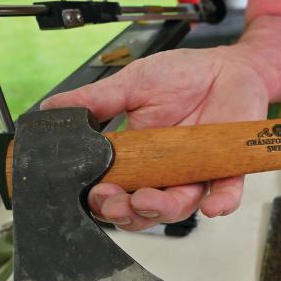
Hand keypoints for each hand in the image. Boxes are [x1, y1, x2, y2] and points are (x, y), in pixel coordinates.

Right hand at [40, 46, 270, 229]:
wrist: (229, 66)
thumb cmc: (183, 76)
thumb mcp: (133, 84)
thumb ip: (96, 100)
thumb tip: (52, 109)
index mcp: (137, 157)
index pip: (116, 191)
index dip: (105, 200)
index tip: (96, 193)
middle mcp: (165, 172)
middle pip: (144, 211)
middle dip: (128, 214)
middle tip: (118, 204)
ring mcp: (196, 173)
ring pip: (179, 207)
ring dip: (162, 210)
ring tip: (147, 201)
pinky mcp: (229, 168)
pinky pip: (227, 194)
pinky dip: (221, 203)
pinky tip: (212, 206)